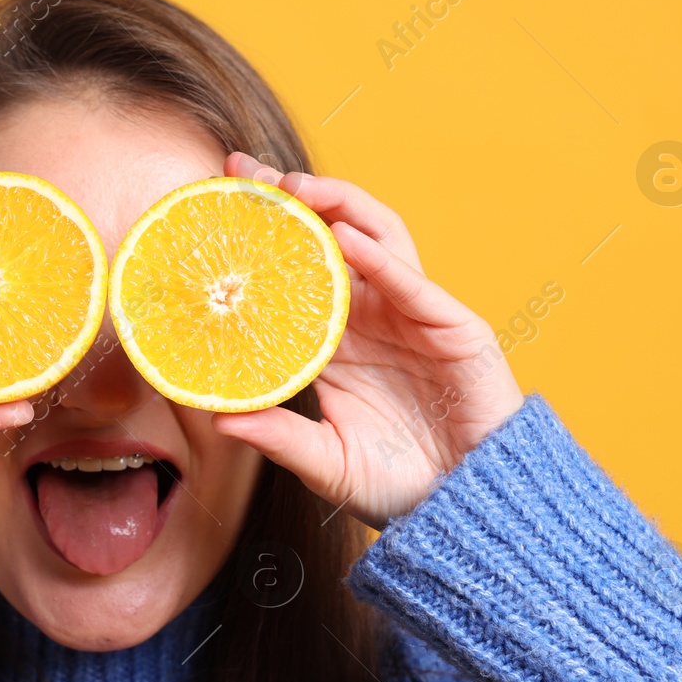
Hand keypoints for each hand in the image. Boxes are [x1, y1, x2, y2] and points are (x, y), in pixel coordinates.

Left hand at [211, 153, 524, 530]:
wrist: (468, 510)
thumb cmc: (400, 487)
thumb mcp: (326, 463)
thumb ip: (279, 438)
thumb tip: (218, 421)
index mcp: (338, 341)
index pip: (295, 270)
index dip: (262, 235)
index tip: (214, 206)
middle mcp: (373, 317)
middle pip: (331, 237)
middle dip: (291, 198)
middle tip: (241, 172)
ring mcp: (414, 316)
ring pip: (377, 239)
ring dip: (337, 205)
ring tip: (294, 189)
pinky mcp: (454, 328)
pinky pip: (413, 284)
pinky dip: (380, 259)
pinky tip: (345, 239)